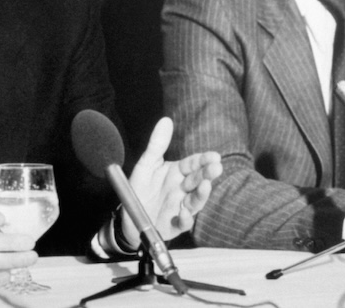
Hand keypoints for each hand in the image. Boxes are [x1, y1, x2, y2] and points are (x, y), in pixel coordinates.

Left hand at [121, 117, 221, 247]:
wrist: (128, 216)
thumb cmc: (140, 187)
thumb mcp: (146, 164)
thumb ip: (157, 144)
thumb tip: (166, 120)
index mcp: (177, 173)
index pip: (193, 164)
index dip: (203, 160)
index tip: (214, 156)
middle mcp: (182, 189)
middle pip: (198, 181)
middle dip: (208, 174)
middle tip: (216, 168)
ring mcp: (180, 207)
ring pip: (195, 201)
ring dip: (202, 194)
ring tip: (206, 186)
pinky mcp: (174, 224)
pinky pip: (182, 223)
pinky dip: (185, 219)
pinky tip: (184, 212)